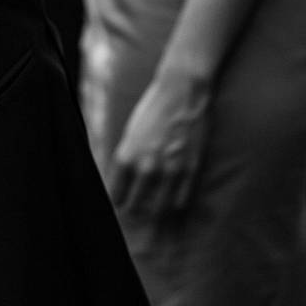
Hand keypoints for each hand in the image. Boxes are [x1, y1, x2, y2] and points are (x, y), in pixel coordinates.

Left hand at [109, 66, 212, 220]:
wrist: (180, 94)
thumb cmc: (151, 111)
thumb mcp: (129, 135)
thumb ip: (126, 159)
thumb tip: (122, 180)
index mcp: (126, 157)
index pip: (115, 194)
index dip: (116, 200)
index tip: (117, 202)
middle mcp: (146, 167)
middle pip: (134, 205)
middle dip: (132, 208)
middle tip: (133, 209)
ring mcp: (170, 171)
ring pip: (159, 208)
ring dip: (154, 211)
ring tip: (151, 210)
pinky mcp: (191, 170)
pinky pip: (181, 200)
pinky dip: (174, 204)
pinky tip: (171, 202)